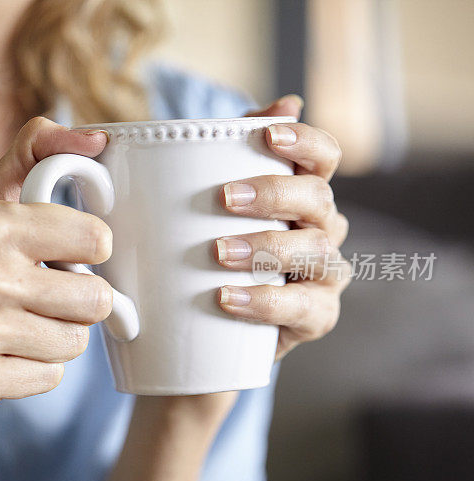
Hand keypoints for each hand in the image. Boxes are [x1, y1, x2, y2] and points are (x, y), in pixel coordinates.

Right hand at [0, 117, 112, 404]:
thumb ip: (35, 153)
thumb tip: (98, 140)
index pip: (97, 239)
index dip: (88, 248)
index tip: (67, 253)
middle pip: (97, 300)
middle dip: (78, 298)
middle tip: (46, 294)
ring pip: (76, 343)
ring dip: (57, 335)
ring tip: (20, 322)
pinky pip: (51, 377)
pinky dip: (35, 367)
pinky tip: (4, 351)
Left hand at [215, 95, 350, 358]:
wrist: (213, 325)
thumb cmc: (212, 251)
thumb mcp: (208, 202)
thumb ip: (228, 152)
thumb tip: (286, 102)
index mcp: (302, 193)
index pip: (323, 155)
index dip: (304, 142)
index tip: (269, 136)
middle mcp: (322, 228)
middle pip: (319, 199)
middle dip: (274, 194)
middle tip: (224, 198)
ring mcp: (324, 273)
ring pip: (316, 251)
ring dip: (266, 248)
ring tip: (217, 253)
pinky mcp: (316, 316)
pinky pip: (305, 307)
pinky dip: (266, 302)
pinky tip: (228, 298)